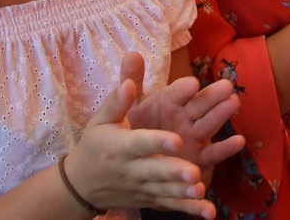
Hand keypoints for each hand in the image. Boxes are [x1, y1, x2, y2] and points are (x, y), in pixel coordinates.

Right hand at [65, 75, 215, 217]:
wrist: (82, 184)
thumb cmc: (95, 145)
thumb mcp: (100, 121)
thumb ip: (117, 102)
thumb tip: (129, 82)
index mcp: (120, 146)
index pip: (140, 143)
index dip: (157, 142)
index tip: (177, 139)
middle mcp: (130, 169)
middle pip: (154, 171)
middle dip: (174, 172)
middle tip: (195, 171)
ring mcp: (140, 187)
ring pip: (164, 190)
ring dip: (183, 191)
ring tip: (201, 187)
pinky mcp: (148, 200)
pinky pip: (169, 205)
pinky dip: (189, 209)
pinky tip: (208, 212)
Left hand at [120, 53, 244, 172]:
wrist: (142, 161)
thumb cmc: (138, 129)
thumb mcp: (131, 106)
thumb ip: (131, 81)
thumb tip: (132, 53)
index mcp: (168, 101)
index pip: (177, 92)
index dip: (183, 89)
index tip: (191, 84)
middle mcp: (184, 116)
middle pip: (200, 104)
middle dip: (212, 95)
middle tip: (227, 85)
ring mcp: (194, 136)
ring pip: (209, 124)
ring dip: (221, 114)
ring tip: (234, 102)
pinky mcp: (199, 158)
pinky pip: (213, 154)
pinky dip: (226, 149)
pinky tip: (239, 141)